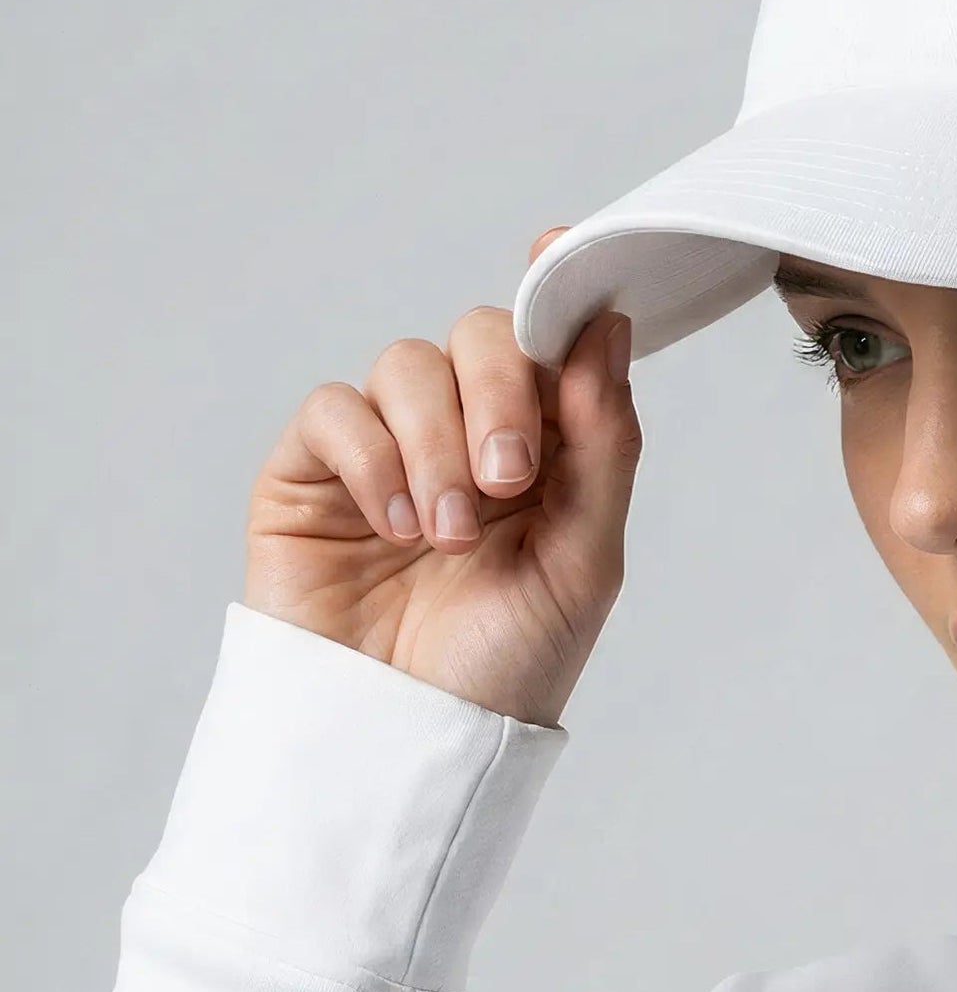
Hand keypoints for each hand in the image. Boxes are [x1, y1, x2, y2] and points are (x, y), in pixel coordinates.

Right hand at [242, 228, 640, 726]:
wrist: (414, 740)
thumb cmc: (506, 664)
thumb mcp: (585, 556)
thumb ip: (602, 439)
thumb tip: (608, 326)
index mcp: (543, 446)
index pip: (548, 342)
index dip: (554, 287)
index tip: (558, 250)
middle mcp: (465, 433)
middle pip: (479, 336)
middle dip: (498, 392)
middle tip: (508, 479)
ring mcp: (386, 449)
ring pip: (406, 366)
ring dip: (435, 444)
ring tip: (447, 536)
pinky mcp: (313, 474)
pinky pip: (335, 411)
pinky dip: (373, 460)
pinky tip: (396, 528)